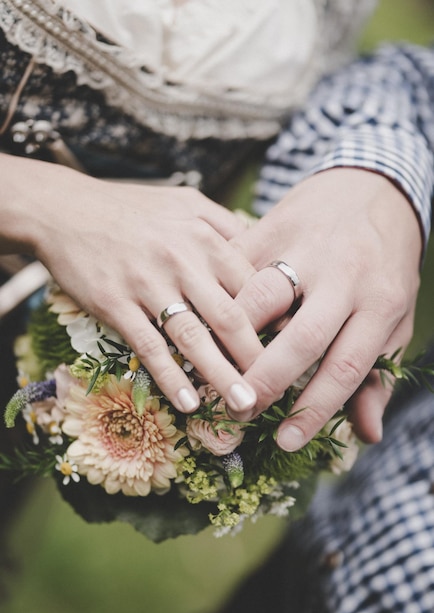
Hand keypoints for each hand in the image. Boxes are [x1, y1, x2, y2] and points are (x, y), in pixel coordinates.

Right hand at [1, 156, 261, 413]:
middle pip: (229, 317)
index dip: (274, 320)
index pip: (252, 285)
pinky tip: (188, 402)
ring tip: (243, 406)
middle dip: (256, 358)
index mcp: (204, 237)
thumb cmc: (133, 209)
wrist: (65, 209)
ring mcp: (146, 283)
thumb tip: (261, 252)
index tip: (289, 348)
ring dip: (220, 376)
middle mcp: (181, 261)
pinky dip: (169, 376)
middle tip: (276, 390)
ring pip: (192, 337)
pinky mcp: (115, 303)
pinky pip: (148, 346)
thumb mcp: (187, 202)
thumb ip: (226, 224)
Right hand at [231, 168, 421, 448]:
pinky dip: (214, 298)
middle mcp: (341, 273)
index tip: (287, 440)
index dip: (315, 409)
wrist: (372, 184)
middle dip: (267, 380)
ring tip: (216, 374)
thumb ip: (379, 374)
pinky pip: (234, 267)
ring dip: (233, 340)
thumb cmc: (384, 261)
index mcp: (379, 299)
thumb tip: (367, 434)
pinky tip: (199, 327)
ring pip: (259, 298)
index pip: (347, 366)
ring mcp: (301, 246)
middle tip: (242, 411)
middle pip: (301, 336)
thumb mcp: (396, 315)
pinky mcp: (272, 226)